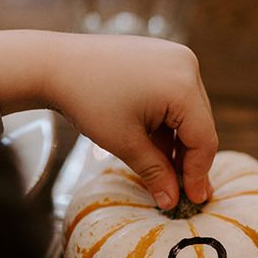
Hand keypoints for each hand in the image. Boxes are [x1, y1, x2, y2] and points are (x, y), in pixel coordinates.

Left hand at [0, 30, 217, 208]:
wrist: (53, 64)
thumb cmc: (87, 100)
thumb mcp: (124, 143)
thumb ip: (155, 173)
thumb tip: (172, 201)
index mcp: (182, 86)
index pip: (204, 139)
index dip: (198, 173)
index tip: (194, 199)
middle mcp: (186, 66)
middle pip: (200, 124)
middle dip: (189, 158)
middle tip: (183, 190)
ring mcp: (176, 58)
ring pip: (189, 112)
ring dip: (178, 141)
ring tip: (165, 170)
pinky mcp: (163, 57)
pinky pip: (177, 96)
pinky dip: (169, 121)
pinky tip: (155, 145)